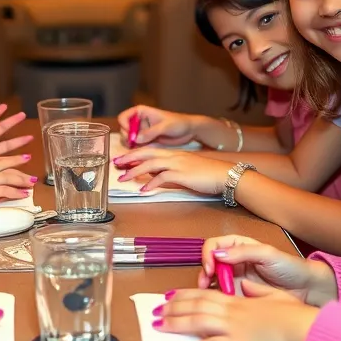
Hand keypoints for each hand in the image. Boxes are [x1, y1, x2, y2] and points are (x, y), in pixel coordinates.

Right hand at [0, 152, 34, 213]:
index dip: (4, 156)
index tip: (12, 155)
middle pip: (3, 163)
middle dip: (18, 161)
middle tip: (29, 159)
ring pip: (7, 176)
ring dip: (21, 179)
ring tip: (32, 181)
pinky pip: (3, 191)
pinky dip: (15, 192)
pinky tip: (22, 194)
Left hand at [113, 148, 228, 194]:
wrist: (224, 174)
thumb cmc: (207, 173)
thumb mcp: (185, 169)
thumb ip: (169, 171)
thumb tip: (155, 177)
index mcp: (174, 153)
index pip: (149, 151)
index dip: (134, 154)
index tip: (122, 158)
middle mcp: (173, 156)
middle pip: (146, 154)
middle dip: (129, 158)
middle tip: (116, 163)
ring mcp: (177, 164)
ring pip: (150, 165)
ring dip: (135, 171)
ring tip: (124, 178)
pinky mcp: (181, 174)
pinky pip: (162, 177)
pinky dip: (151, 183)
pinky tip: (144, 189)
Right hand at [116, 105, 199, 146]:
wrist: (188, 131)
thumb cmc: (178, 123)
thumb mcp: (165, 126)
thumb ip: (150, 132)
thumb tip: (136, 139)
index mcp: (140, 112)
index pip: (123, 117)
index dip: (125, 126)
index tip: (132, 135)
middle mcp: (138, 121)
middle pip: (123, 130)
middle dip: (128, 138)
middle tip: (137, 144)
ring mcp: (141, 131)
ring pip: (128, 139)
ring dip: (132, 145)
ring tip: (144, 146)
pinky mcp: (146, 140)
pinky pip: (136, 146)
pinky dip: (137, 149)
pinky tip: (146, 149)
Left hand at [156, 281, 318, 340]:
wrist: (302, 328)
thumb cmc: (294, 316)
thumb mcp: (275, 297)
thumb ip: (258, 292)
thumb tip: (247, 286)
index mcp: (239, 301)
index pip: (205, 295)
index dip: (184, 295)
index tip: (170, 296)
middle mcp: (231, 312)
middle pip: (195, 306)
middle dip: (173, 308)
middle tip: (155, 311)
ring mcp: (232, 328)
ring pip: (196, 322)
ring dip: (174, 324)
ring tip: (158, 327)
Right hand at [199, 236, 337, 305]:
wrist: (306, 289)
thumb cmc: (290, 267)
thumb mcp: (268, 254)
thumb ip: (243, 252)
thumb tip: (217, 254)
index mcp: (239, 246)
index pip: (214, 245)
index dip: (208, 254)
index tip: (211, 267)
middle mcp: (234, 260)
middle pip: (209, 262)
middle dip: (204, 271)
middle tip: (205, 283)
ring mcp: (235, 278)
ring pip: (212, 278)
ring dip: (206, 284)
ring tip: (207, 293)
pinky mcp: (238, 294)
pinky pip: (221, 293)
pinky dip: (214, 297)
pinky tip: (216, 302)